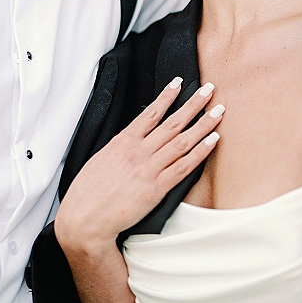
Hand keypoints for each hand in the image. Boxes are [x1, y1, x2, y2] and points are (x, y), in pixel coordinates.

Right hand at [55, 79, 221, 253]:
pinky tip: (213, 141)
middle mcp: (138, 151)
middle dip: (193, 104)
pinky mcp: (155, 189)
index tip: (179, 83)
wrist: (84, 219)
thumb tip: (130, 141)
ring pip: (182, 141)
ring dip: (203, 124)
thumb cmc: (88, 193)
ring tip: (218, 111)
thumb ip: (119, 149)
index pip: (151, 113)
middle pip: (172, 122)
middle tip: (209, 89)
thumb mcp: (100, 159)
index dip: (167, 96)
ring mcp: (148, 169)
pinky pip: (183, 167)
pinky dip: (200, 152)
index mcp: (123, 142)